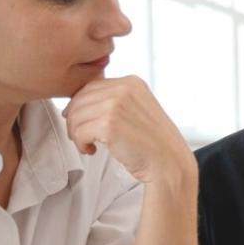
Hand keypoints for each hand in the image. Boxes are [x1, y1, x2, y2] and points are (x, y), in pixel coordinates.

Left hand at [62, 76, 194, 186]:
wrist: (168, 162)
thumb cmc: (152, 142)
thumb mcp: (137, 109)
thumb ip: (114, 100)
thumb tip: (75, 104)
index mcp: (131, 82)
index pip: (91, 86)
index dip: (79, 105)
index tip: (79, 122)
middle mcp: (124, 89)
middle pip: (80, 99)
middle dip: (75, 120)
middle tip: (81, 137)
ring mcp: (116, 105)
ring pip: (76, 116)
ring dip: (77, 134)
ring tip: (88, 145)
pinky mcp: (108, 124)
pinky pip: (79, 132)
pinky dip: (80, 144)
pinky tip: (92, 150)